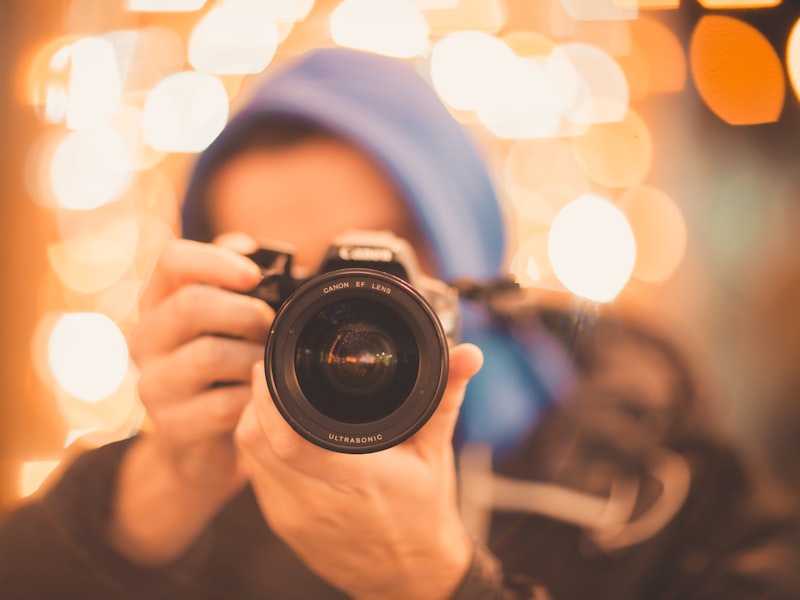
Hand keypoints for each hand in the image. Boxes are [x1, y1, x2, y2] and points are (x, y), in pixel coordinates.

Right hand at [111, 236, 270, 562]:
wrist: (202, 443)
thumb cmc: (223, 367)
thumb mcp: (225, 320)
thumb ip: (235, 282)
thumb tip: (252, 250)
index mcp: (158, 302)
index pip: (172, 260)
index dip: (217, 260)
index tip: (256, 276)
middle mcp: (145, 338)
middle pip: (191, 305)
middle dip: (246, 313)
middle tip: (270, 328)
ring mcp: (153, 385)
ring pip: (209, 355)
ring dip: (253, 357)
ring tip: (269, 364)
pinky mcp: (173, 427)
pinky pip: (223, 405)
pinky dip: (253, 399)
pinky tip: (261, 397)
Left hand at [236, 343, 483, 599]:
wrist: (411, 576)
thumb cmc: (424, 513)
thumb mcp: (436, 452)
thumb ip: (445, 397)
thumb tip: (469, 355)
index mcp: (357, 478)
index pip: (288, 438)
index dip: (269, 398)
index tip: (273, 366)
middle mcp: (317, 501)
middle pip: (255, 443)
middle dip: (255, 401)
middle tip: (270, 375)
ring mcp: (295, 518)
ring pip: (249, 459)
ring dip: (254, 425)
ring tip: (273, 401)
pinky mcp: (284, 527)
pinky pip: (256, 480)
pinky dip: (261, 452)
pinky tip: (280, 438)